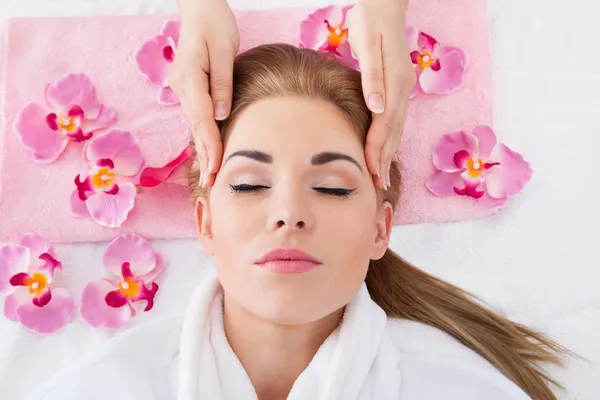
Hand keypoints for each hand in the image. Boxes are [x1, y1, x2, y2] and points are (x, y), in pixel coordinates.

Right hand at [170, 0, 239, 187]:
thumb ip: (223, 83)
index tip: (216, 166)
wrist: (200, 9)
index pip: (202, 118)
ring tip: (210, 175)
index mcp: (190, 77)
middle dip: (204, 156)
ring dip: (202, 150)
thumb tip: (223, 115)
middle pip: (195, 127)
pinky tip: (206, 152)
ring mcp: (182, 89)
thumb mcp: (224, 49)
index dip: (210, 144)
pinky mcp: (188, 89)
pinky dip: (202, 136)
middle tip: (211, 183)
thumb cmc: (215, 24)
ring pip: (194, 125)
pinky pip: (196, 117)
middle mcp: (182, 87)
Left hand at [346, 0, 414, 188]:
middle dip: (385, 158)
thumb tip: (376, 107)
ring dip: (390, 151)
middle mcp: (403, 88)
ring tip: (382, 174)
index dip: (377, 149)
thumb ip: (373, 76)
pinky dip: (391, 136)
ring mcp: (403, 87)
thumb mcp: (369, 44)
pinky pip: (396, 118)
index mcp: (395, 81)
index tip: (370, 171)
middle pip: (394, 130)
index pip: (385, 124)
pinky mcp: (399, 85)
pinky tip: (386, 147)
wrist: (385, 2)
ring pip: (397, 126)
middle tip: (378, 184)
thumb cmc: (371, 20)